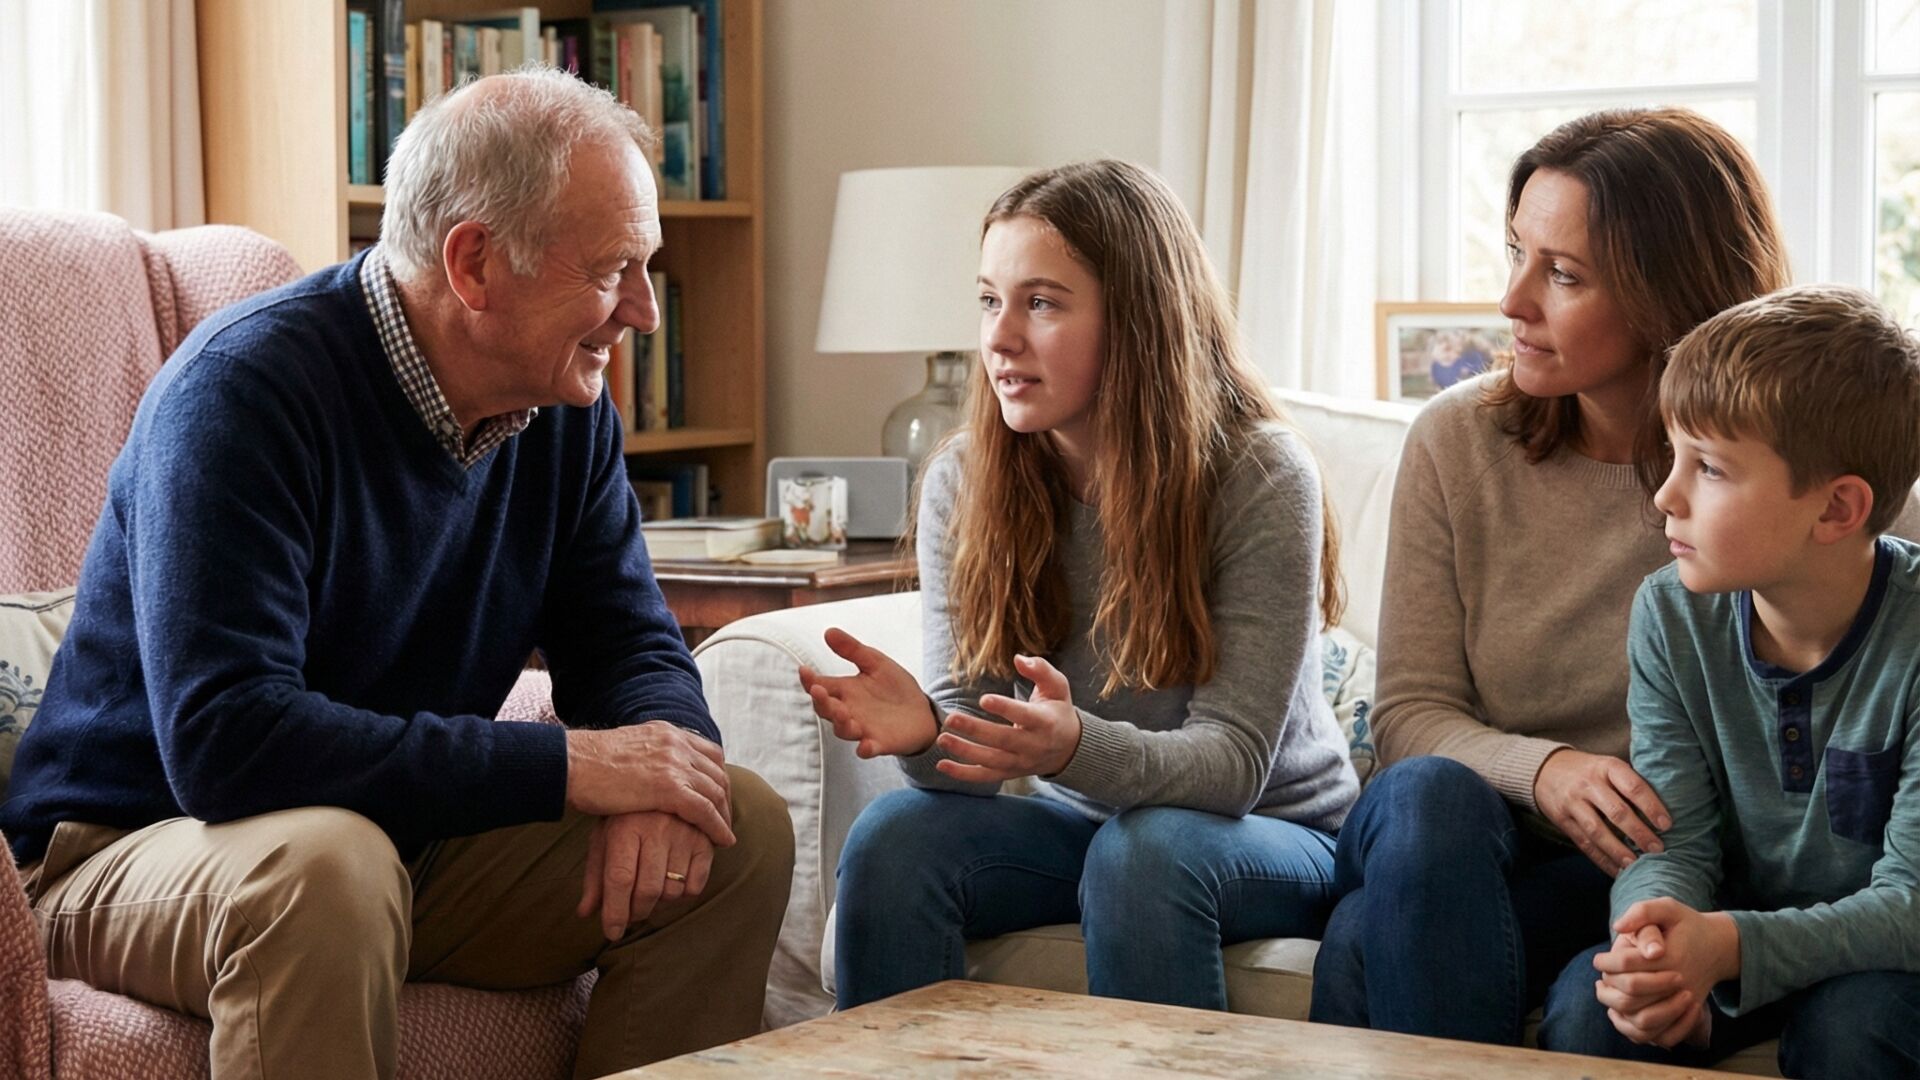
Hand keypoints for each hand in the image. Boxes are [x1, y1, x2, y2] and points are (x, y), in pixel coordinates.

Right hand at [565, 722, 734, 846]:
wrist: (571, 764)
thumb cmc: (586, 764)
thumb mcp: (625, 750)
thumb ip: (645, 757)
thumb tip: (649, 771)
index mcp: (666, 732)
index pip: (709, 753)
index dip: (718, 777)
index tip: (718, 797)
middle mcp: (676, 743)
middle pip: (717, 772)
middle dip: (725, 798)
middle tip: (725, 820)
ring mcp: (674, 763)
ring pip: (715, 791)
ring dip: (724, 815)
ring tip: (724, 835)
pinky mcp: (669, 787)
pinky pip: (705, 810)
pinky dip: (717, 826)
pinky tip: (722, 841)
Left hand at [577, 810, 715, 940]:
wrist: (661, 781)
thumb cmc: (626, 817)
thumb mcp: (604, 839)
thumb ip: (595, 876)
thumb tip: (585, 913)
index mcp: (625, 827)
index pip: (619, 879)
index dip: (615, 912)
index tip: (612, 932)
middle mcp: (656, 828)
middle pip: (647, 890)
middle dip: (636, 913)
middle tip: (630, 914)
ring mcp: (684, 833)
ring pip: (672, 891)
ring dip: (659, 904)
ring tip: (650, 894)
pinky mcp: (705, 839)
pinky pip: (695, 886)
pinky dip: (683, 894)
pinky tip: (672, 882)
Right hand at [799, 627, 939, 757]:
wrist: (922, 711)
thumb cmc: (894, 687)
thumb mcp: (876, 663)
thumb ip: (852, 650)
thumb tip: (828, 631)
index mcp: (845, 691)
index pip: (820, 686)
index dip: (809, 680)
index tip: (804, 670)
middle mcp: (848, 711)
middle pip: (826, 709)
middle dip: (821, 701)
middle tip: (819, 690)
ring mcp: (862, 729)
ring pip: (843, 730)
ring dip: (841, 723)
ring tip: (843, 713)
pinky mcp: (879, 743)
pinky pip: (868, 749)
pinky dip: (865, 749)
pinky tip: (865, 747)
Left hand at [935, 653, 1081, 783]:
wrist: (1069, 748)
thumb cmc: (1057, 710)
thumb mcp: (1058, 686)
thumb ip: (1041, 670)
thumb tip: (1019, 658)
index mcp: (1045, 722)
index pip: (1024, 716)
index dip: (1005, 708)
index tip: (983, 698)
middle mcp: (1033, 745)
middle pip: (1003, 740)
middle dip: (976, 731)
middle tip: (950, 719)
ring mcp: (1021, 762)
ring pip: (991, 760)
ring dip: (965, 751)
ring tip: (942, 739)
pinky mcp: (1010, 773)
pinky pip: (985, 776)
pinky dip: (964, 774)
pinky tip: (942, 765)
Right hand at [1533, 749, 1670, 874]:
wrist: (1545, 769)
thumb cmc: (1589, 770)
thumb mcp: (1608, 766)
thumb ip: (1630, 783)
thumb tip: (1663, 812)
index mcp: (1606, 767)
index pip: (1633, 787)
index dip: (1651, 807)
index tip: (1667, 825)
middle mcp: (1588, 784)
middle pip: (1616, 812)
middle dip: (1639, 833)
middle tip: (1657, 849)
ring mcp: (1573, 803)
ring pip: (1597, 831)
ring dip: (1618, 850)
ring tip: (1635, 864)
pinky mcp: (1563, 820)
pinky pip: (1584, 843)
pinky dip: (1602, 860)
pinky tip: (1616, 870)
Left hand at [1593, 898, 1739, 1047]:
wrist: (1717, 948)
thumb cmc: (1687, 925)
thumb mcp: (1668, 908)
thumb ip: (1643, 912)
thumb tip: (1618, 928)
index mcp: (1671, 956)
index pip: (1626, 963)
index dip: (1605, 961)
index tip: (1598, 959)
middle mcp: (1678, 984)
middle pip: (1631, 995)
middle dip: (1609, 984)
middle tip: (1603, 977)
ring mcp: (1683, 1004)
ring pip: (1643, 1021)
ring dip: (1618, 1009)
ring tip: (1608, 993)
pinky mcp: (1686, 1017)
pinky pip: (1661, 1036)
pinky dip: (1639, 1030)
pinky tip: (1623, 1013)